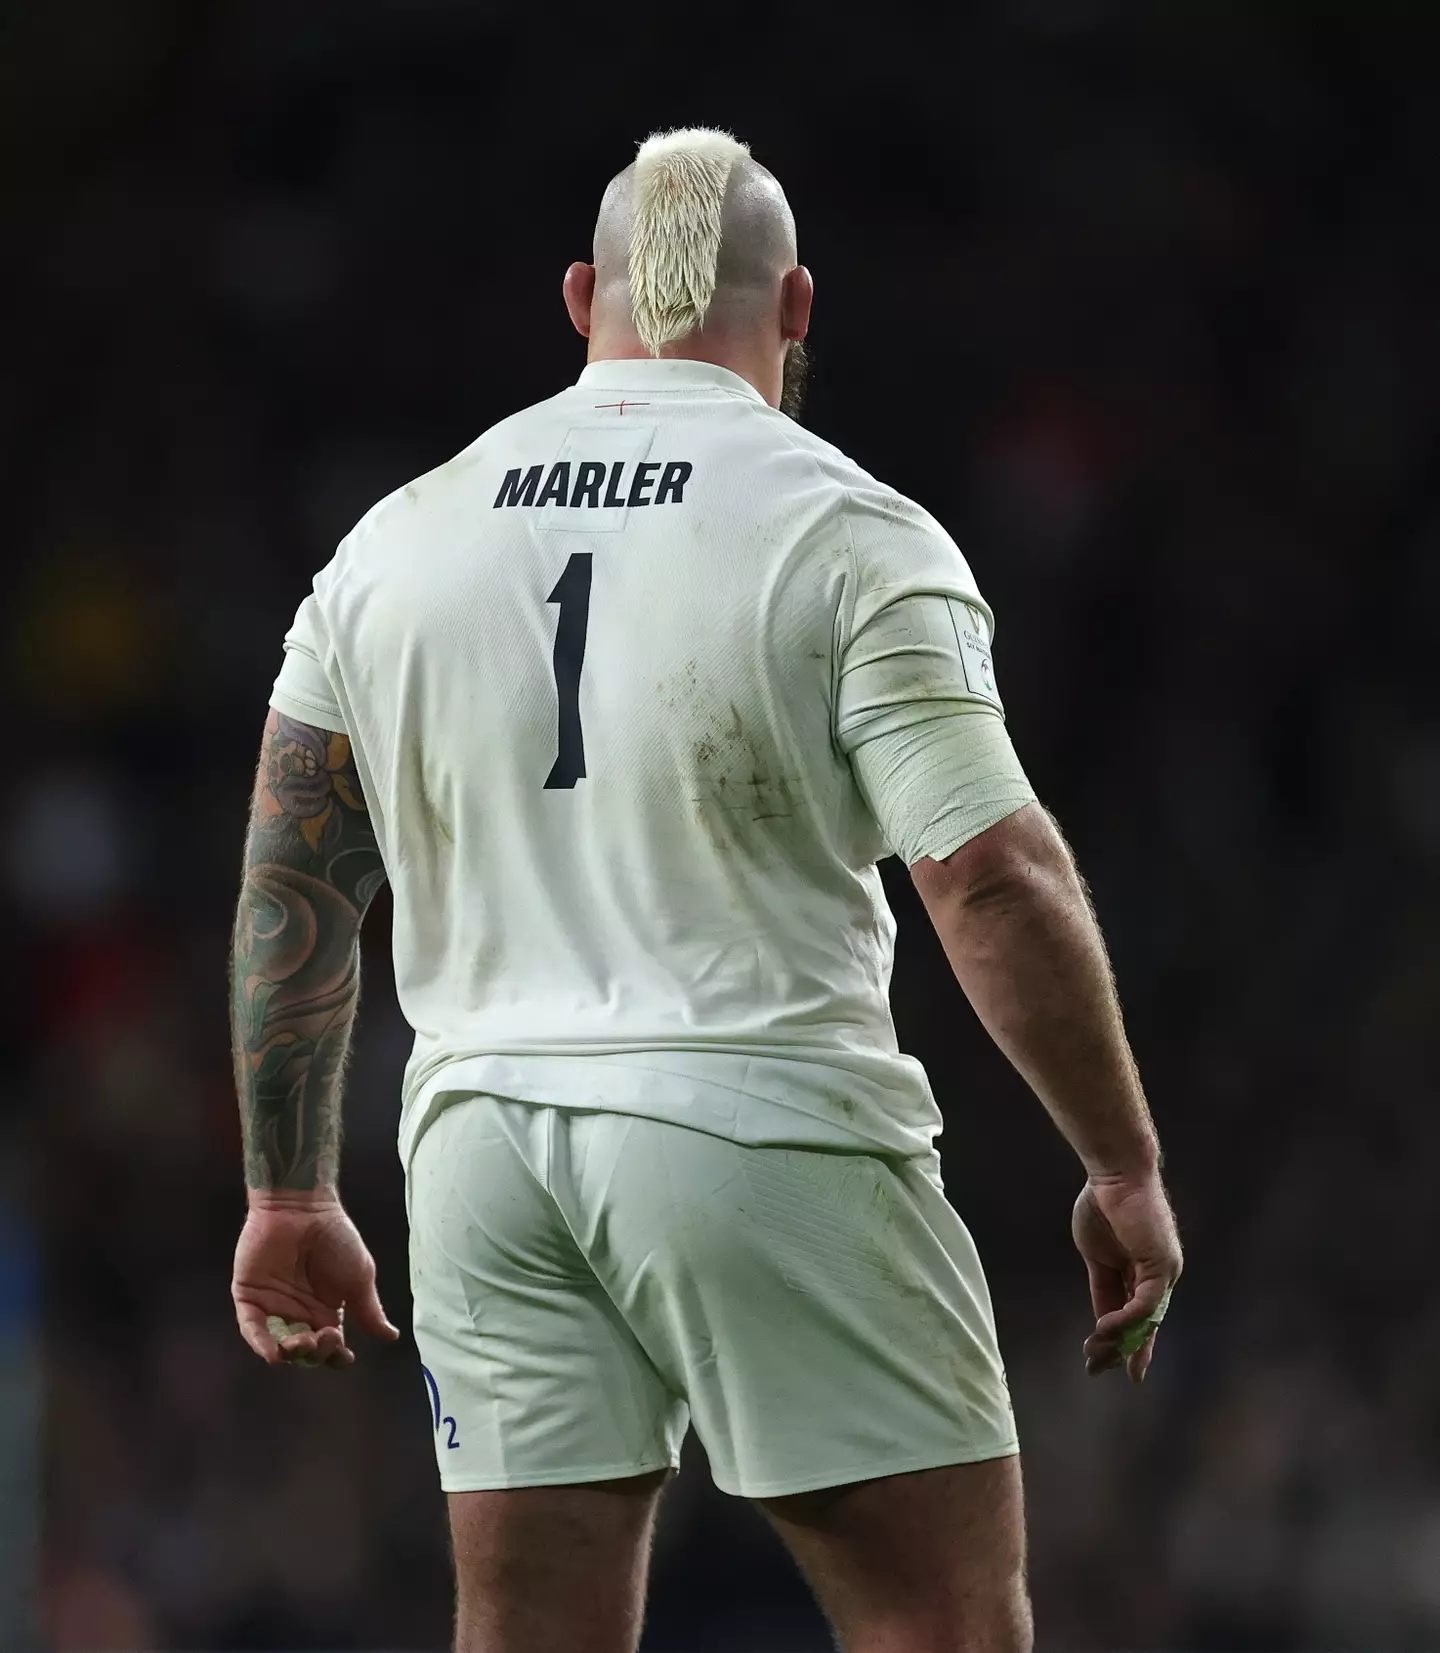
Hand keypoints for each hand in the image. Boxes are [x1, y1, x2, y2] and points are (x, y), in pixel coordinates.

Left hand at [232, 1195, 400, 1368]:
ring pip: (278, 1343)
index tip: (346, 1357)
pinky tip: (274, 1352)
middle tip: (326, 1336)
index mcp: (325, 1312)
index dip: (336, 1356)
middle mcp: (299, 1314)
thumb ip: (369, 1310)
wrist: (305, 1209)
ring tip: (304, 1343)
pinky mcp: (250, 1298)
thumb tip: (391, 1336)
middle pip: (305, 1350)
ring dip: (291, 1352)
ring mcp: (273, 1307)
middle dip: (317, 1352)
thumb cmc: (336, 1239)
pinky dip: (260, 1343)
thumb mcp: (360, 1276)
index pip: (329, 1346)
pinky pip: (252, 1327)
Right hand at [1072, 1171, 1181, 1382]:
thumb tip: (1103, 1319)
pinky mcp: (1163, 1265)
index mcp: (1141, 1272)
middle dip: (1121, 1350)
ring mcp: (1164, 1272)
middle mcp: (1158, 1276)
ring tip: (1094, 1352)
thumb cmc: (1102, 1204)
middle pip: (1143, 1324)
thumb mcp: (1096, 1255)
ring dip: (1119, 1339)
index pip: (1135, 1316)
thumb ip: (1102, 1286)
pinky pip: (1146, 1302)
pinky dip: (1126, 1318)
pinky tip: (1105, 1328)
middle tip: (1097, 1370)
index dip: (1125, 1342)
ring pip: (1146, 1319)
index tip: (1110, 1367)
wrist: (1113, 1173)